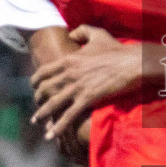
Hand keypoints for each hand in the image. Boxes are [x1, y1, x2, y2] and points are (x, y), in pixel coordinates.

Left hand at [31, 26, 144, 141]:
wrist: (132, 63)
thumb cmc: (117, 49)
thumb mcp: (97, 34)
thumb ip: (81, 31)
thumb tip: (71, 33)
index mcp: (69, 59)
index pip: (44, 71)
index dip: (35, 80)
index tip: (34, 86)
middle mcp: (69, 74)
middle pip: (45, 89)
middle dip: (38, 99)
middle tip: (37, 106)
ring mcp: (77, 87)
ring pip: (52, 104)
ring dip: (42, 114)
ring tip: (36, 122)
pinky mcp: (87, 99)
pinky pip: (68, 115)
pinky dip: (58, 127)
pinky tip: (51, 135)